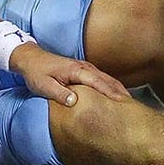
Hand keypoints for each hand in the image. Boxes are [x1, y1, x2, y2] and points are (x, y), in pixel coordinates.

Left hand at [9, 43, 128, 106]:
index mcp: (75, 70)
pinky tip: (115, 94)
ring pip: (106, 78)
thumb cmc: (36, 73)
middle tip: (134, 106)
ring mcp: (84, 67)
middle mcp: (83, 67)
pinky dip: (110, 86)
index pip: (97, 82)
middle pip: (107, 79)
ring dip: (118, 88)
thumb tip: (74, 102)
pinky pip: (101, 78)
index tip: (123, 102)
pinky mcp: (82, 70)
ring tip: (129, 102)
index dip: (110, 92)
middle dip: (120, 91)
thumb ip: (59, 93)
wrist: (30, 58)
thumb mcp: (44, 86)